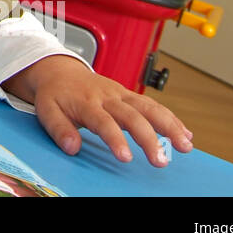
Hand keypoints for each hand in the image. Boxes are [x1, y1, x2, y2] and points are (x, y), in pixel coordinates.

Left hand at [3, 55, 192, 165]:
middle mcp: (108, 96)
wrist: (60, 71)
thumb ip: (59, 129)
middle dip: (150, 138)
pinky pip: (153, 105)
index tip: (126, 157)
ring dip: (170, 126)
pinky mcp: (130, 94)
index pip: (103, 122)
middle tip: (161, 160)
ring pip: (149, 107)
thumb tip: (72, 148)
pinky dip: (171, 118)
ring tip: (186, 146)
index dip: (115, 139)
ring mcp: (121, 94)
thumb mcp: (46, 110)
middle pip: (133, 116)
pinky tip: (186, 133)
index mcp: (86, 102)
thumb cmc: (55, 94)